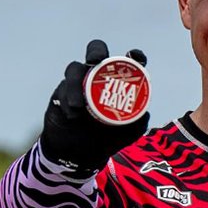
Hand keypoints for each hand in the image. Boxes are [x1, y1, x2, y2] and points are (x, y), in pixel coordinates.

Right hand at [40, 40, 149, 174]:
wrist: (80, 155)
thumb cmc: (106, 139)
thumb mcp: (127, 134)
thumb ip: (138, 124)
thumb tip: (146, 113)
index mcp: (117, 84)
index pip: (126, 63)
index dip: (133, 56)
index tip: (136, 56)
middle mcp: (98, 78)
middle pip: (96, 52)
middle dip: (96, 52)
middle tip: (95, 61)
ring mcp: (78, 83)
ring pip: (74, 69)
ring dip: (75, 85)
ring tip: (77, 106)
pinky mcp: (61, 92)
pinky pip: (62, 89)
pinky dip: (66, 100)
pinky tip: (71, 115)